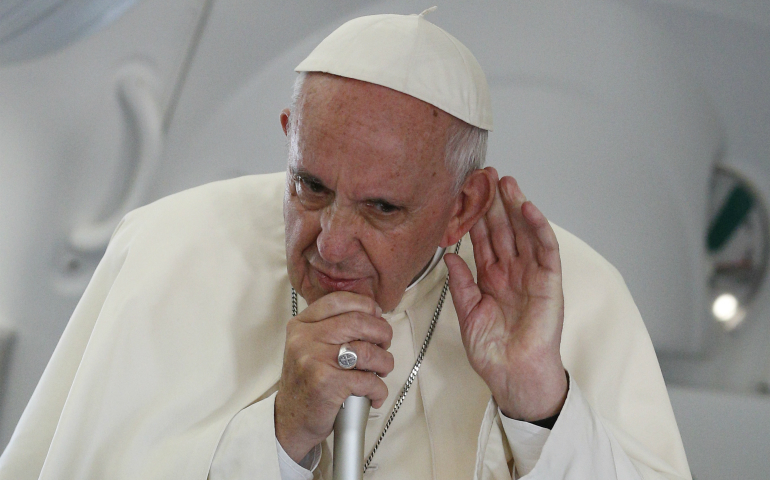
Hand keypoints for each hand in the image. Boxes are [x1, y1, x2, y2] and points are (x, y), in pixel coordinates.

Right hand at [275, 291, 393, 461]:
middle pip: (358, 322)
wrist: (290, 420)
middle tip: (385, 345)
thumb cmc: (308, 382)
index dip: (365, 305)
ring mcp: (315, 359)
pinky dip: (379, 389)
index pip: (338, 300)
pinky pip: (368, 380)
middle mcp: (305, 338)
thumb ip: (332, 328)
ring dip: (384, 362)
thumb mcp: (309, 346)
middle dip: (382, 332)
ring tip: (382, 370)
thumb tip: (374, 316)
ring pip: (367, 351)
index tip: (377, 317)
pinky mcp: (327, 383)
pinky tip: (375, 395)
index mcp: (302, 325)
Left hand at [444, 168, 567, 420]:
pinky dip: (539, 229)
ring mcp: (531, 275)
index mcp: (492, 277)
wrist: (512, 374)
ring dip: (517, 207)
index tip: (465, 193)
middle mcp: (511, 271)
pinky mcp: (549, 282)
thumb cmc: (493, 349)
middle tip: (486, 175)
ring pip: (525, 233)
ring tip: (506, 183)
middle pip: (504, 230)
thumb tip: (449, 255)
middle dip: (495, 203)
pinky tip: (529, 209)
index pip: (484, 240)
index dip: (476, 217)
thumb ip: (461, 282)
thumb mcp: (468, 312)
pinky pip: (546, 251)